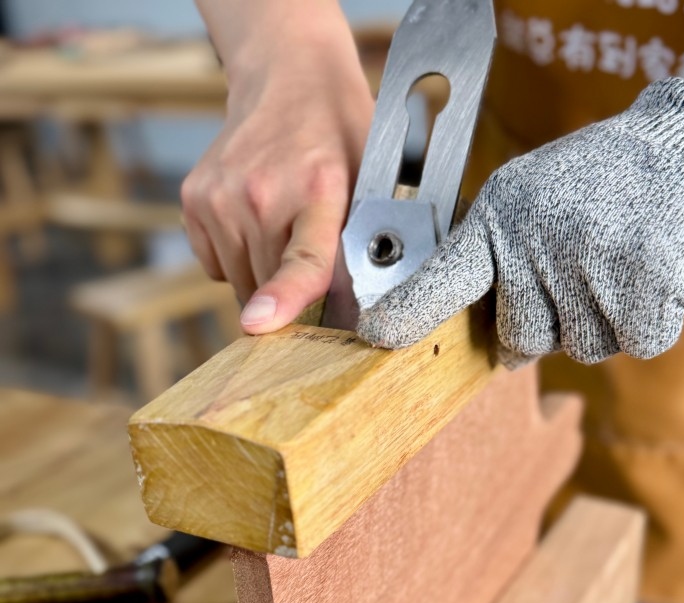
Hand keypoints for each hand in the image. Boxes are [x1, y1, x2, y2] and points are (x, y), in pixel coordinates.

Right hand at [182, 15, 372, 332]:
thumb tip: (350, 316)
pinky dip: (235, 258)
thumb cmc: (339, 139)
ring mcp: (221, 196)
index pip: (303, 258)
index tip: (261, 323)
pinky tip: (254, 222)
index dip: (285, 297)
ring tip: (281, 228)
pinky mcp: (194, 199)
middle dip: (290, 291)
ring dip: (262, 274)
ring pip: (241, 283)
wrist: (288, 78)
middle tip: (307, 253)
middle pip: (269, 287)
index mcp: (319, 189)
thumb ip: (358, 249)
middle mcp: (261, 192)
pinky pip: (216, 265)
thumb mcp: (369, 185)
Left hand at [358, 78, 683, 365]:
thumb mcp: (530, 196)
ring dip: (602, 320)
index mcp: (503, 216)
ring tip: (616, 263)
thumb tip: (473, 328)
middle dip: (549, 323)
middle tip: (574, 274)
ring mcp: (590, 262)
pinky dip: (647, 320)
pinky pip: (634, 342)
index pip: (446, 276)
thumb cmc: (603, 181)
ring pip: (581, 346)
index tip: (377, 337)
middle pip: (523, 339)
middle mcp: (538, 239)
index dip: (411, 312)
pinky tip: (649, 274)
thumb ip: (496, 254)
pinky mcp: (644, 284)